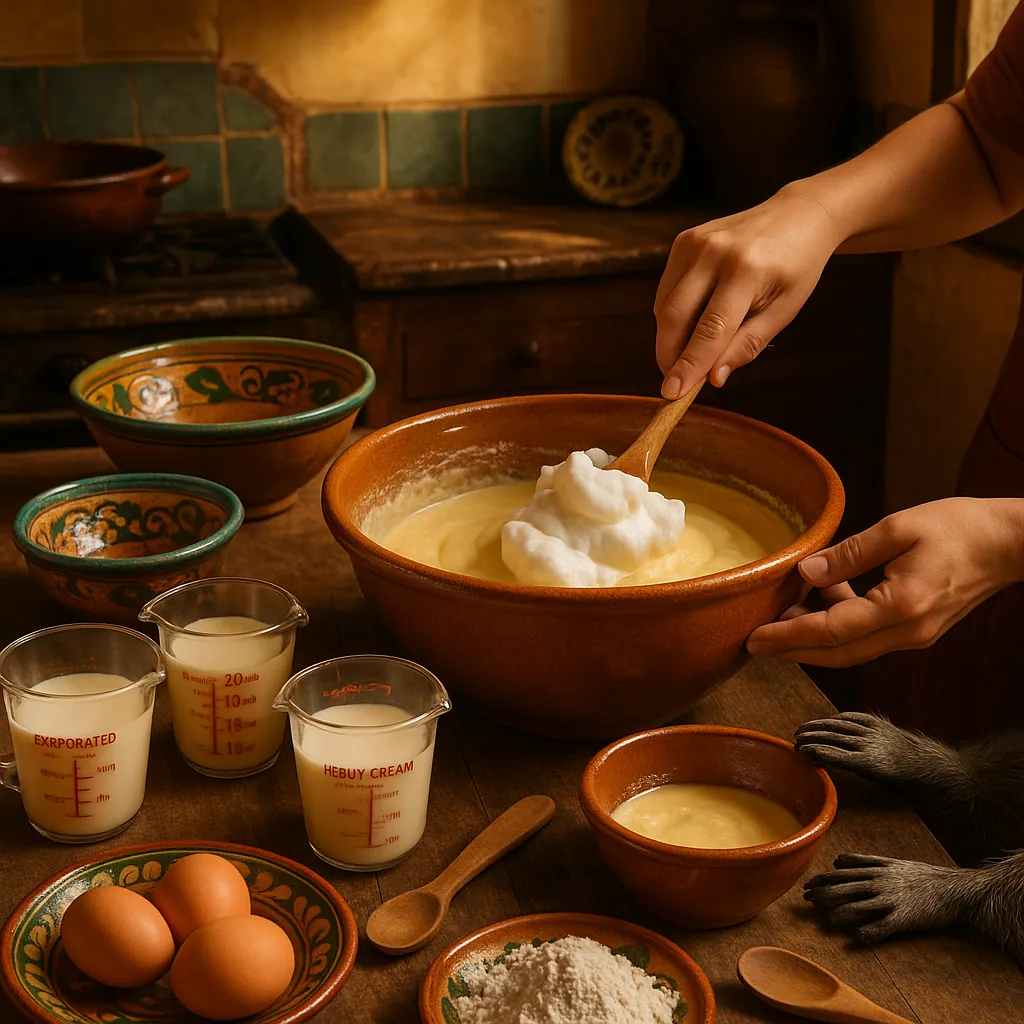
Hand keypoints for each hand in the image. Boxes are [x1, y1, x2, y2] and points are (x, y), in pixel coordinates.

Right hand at [655, 186, 843, 397]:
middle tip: (676, 381)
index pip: (710, 329)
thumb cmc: (795, 268)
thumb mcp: (783, 311)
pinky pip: (667, 291)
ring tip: (693, 350)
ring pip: (665, 307)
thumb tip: (713, 378)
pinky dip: (673, 315)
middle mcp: (715, 252)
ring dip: (671, 338)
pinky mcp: (683, 241)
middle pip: (675, 318)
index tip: (672, 393)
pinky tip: (695, 320)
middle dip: (670, 356)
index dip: (688, 365)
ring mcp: (694, 243)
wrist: (798, 216)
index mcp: (747, 270)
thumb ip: (747, 345)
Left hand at [746, 498, 1023, 666]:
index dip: (788, 636)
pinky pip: (868, 637)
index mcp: (901, 606)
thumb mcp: (897, 529)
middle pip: (837, 653)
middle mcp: (907, 632)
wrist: (1010, 543)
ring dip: (814, 636)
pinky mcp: (917, 630)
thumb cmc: (959, 528)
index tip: (754, 639)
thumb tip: (806, 572)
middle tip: (755, 641)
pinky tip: (826, 595)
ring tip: (785, 609)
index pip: (831, 632)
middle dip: (792, 649)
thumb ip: (848, 554)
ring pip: (851, 649)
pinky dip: (839, 625)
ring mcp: (914, 636)